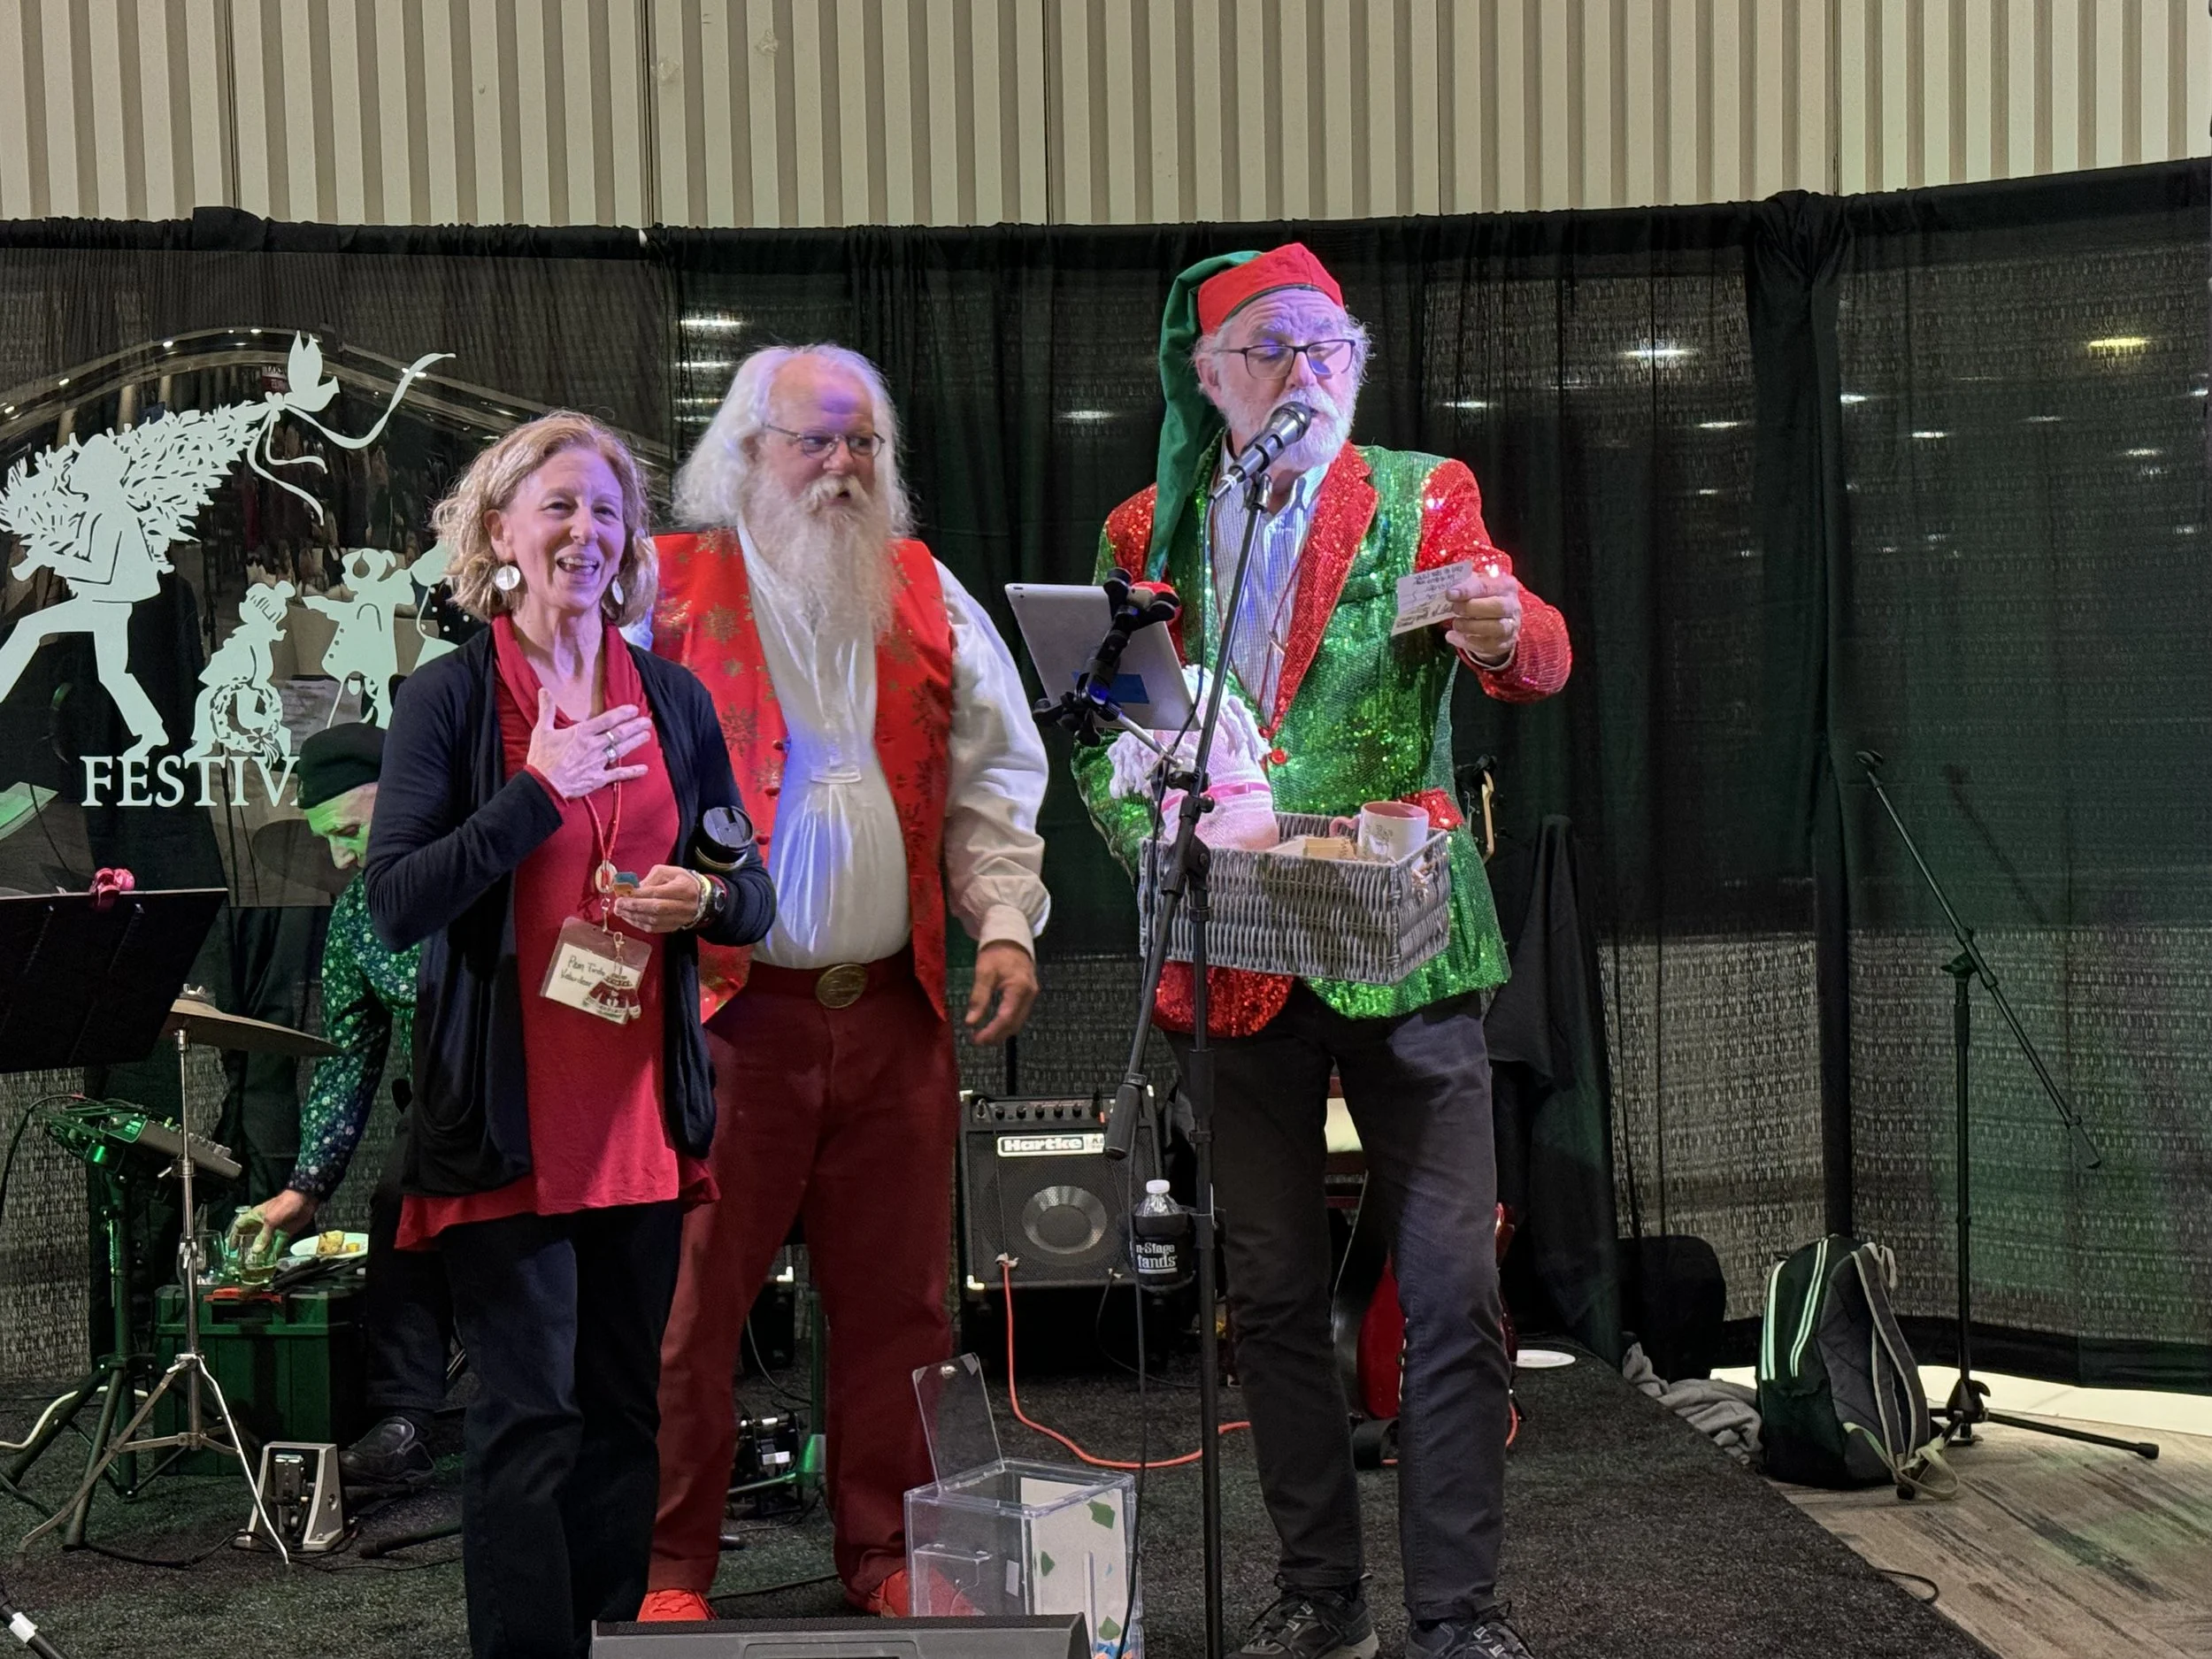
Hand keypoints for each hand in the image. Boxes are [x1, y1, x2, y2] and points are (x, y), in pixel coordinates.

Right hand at [232, 1189, 314, 1263]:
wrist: (305, 1200)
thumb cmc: (284, 1205)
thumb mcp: (271, 1220)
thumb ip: (263, 1236)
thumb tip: (255, 1251)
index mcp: (256, 1216)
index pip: (240, 1226)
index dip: (234, 1236)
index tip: (232, 1247)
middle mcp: (263, 1223)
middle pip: (251, 1236)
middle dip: (247, 1246)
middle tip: (242, 1259)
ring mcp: (274, 1229)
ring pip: (264, 1242)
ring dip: (260, 1252)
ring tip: (254, 1264)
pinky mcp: (285, 1233)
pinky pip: (277, 1245)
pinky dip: (274, 1252)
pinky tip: (270, 1262)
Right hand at [526, 690, 652, 799]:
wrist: (543, 785)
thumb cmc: (542, 758)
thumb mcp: (542, 731)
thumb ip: (547, 710)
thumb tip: (544, 690)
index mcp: (582, 733)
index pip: (607, 720)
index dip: (622, 714)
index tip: (634, 709)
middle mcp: (593, 746)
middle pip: (619, 734)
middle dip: (634, 727)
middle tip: (647, 722)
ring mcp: (598, 762)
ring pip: (621, 750)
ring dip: (635, 742)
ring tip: (647, 736)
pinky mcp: (598, 778)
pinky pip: (618, 775)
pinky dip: (632, 772)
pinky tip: (644, 769)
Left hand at [612, 864, 709, 933]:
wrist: (702, 899)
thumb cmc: (683, 882)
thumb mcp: (670, 872)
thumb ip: (652, 878)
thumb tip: (634, 889)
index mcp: (684, 888)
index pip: (658, 892)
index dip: (639, 894)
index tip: (624, 892)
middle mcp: (684, 906)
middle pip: (656, 908)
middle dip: (634, 906)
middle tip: (619, 903)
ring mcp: (680, 919)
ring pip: (653, 921)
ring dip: (633, 916)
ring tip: (619, 910)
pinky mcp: (674, 927)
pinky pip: (654, 928)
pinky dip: (638, 923)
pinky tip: (629, 917)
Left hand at [965, 941, 1038, 1044]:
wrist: (1011, 939)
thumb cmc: (996, 954)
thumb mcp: (984, 972)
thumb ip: (979, 997)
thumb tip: (970, 1022)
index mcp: (1019, 988)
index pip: (1006, 1018)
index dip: (992, 1032)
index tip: (977, 1040)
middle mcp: (1029, 995)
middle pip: (1014, 1024)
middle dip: (996, 1036)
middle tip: (977, 1041)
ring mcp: (1031, 996)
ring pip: (1018, 1022)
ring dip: (1001, 1032)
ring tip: (983, 1036)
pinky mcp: (1028, 996)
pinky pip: (1018, 1015)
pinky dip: (1006, 1024)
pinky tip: (994, 1026)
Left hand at [1441, 564, 1521, 667]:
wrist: (1498, 621)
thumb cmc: (1485, 599)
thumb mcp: (1477, 586)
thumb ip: (1466, 584)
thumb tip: (1448, 585)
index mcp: (1506, 586)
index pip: (1487, 586)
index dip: (1467, 590)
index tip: (1450, 594)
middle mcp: (1513, 606)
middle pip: (1497, 607)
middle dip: (1471, 608)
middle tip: (1454, 609)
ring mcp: (1510, 627)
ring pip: (1495, 627)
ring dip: (1470, 626)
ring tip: (1455, 623)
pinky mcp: (1503, 645)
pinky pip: (1485, 645)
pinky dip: (1466, 641)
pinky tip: (1452, 636)